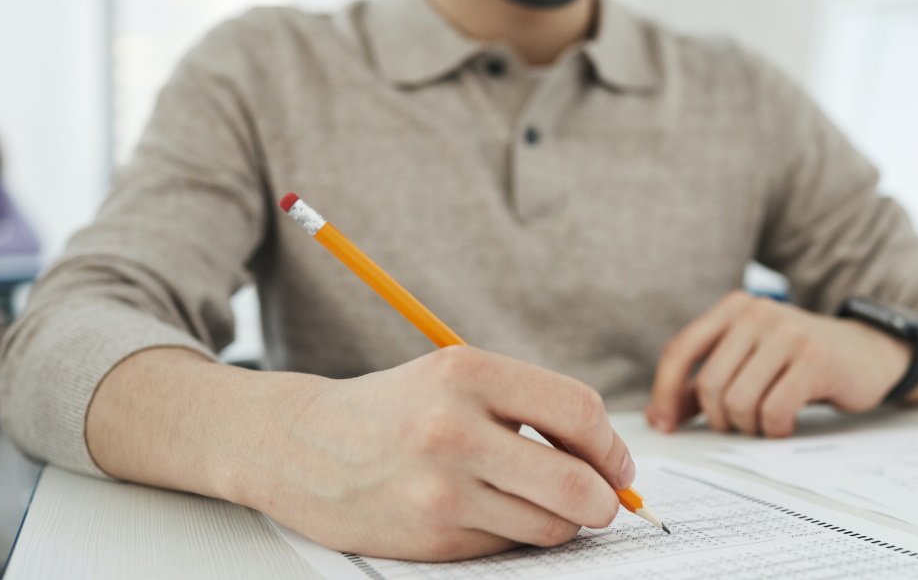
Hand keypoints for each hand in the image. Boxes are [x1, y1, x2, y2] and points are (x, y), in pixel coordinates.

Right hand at [247, 346, 633, 560]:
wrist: (301, 446)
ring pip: (550, 524)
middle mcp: (454, 428)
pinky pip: (508, 544)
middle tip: (605, 500)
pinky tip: (485, 510)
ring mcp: (441, 489)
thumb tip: (607, 460)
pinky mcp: (431, 535)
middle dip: (605, 500)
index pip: (579, 411)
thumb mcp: (456, 377)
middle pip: (577, 484)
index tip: (617, 464)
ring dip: (562, 520)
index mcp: (467, 372)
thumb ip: (530, 406)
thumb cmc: (393, 409)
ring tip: (539, 501)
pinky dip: (514, 534)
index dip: (612, 446)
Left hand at [645, 290, 910, 436]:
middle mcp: (756, 313)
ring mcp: (787, 333)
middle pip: (709, 385)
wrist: (868, 353)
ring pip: (738, 401)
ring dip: (749, 426)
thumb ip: (705, 383)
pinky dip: (775, 428)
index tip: (665, 425)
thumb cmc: (799, 362)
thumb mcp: (749, 360)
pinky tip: (787, 422)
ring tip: (767, 420)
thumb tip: (659, 417)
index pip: (680, 351)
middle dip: (719, 418)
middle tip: (741, 424)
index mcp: (732, 308)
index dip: (665, 393)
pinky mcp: (814, 359)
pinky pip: (773, 410)